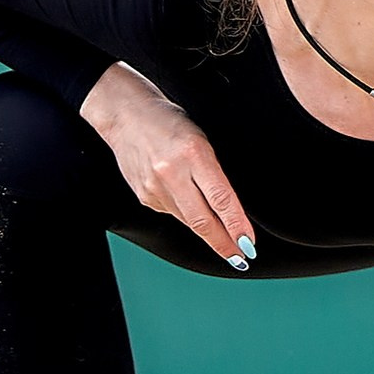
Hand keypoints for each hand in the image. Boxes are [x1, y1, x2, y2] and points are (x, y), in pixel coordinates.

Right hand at [78, 62, 256, 266]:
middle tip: (240, 258)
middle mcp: (172, 174)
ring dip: (206, 228)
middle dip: (224, 243)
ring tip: (221, 234)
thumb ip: (213, 173)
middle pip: (202, 221)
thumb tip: (229, 209)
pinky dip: (184, 211)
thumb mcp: (201, 140)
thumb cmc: (168, 122)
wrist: (125, 115)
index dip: (237, 226)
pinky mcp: (143, 196)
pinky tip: (183, 196)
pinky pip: (171, 212)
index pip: (221, 199)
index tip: (248, 244)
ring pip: (188, 220)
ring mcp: (154, 188)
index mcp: (194, 154)